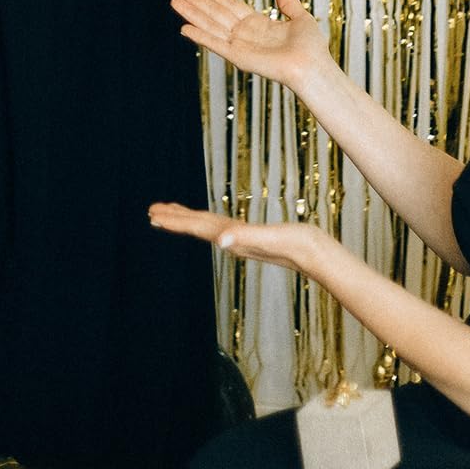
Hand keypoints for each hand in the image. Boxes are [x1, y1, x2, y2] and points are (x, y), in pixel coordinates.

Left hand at [147, 203, 330, 273]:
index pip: (197, 227)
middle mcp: (233, 241)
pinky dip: (209, 223)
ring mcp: (242, 240)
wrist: (318, 256)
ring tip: (171, 216)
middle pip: (197, 228)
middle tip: (151, 213)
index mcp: (233, 238)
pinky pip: (223, 228)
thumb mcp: (270, 238)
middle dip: (174, 220)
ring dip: (188, 221)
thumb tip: (220, 241)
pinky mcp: (252, 237)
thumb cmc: (297, 245)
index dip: (175, 221)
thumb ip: (245, 238)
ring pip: (208, 228)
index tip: (153, 215)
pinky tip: (209, 224)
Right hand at [170, 0, 332, 92]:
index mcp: (258, 25)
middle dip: (195, 1)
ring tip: (174, 1)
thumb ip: (288, 3)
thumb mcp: (301, 18)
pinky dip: (200, 36)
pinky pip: (216, 44)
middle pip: (215, 13)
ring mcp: (240, 46)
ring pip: (210, 25)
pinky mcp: (238, 58)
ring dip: (192, 13)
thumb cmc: (312, 47)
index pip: (230, 6)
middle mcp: (245, 35)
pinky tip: (184, 28)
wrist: (313, 66)